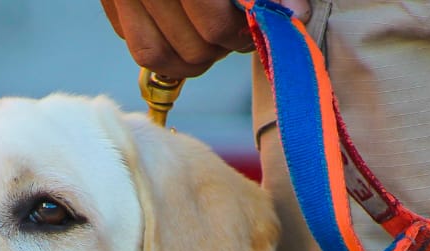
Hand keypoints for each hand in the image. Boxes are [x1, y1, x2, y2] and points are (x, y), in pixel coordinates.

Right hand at [100, 0, 309, 78]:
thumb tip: (295, 13)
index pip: (216, 28)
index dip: (243, 35)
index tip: (255, 27)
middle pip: (192, 49)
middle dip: (219, 47)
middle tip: (233, 29)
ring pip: (157, 57)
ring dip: (189, 57)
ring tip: (207, 38)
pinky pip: (134, 42)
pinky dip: (160, 44)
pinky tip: (178, 25)